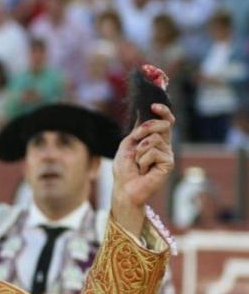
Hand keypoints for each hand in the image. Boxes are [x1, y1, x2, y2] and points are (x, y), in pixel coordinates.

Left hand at [111, 103, 174, 234]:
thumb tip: (142, 112)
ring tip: (137, 163)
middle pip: (163, 125)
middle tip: (136, 138)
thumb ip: (137, 130)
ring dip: (140, 151)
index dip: (163, 111)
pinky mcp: (169, 163)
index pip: (165, 121)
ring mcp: (167, 154)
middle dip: (146, 128)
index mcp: (154, 139)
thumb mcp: (127, 144)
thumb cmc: (124, 168)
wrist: (125, 187)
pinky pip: (154, 152)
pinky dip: (143, 161)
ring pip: (155, 139)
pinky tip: (143, 170)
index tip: (154, 105)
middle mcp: (164, 145)